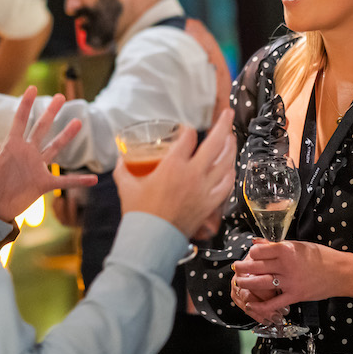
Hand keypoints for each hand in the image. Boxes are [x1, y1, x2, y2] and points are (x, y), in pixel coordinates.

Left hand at [0, 86, 95, 221]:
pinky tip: (93, 179)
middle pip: (41, 128)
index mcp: (12, 146)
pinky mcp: (43, 183)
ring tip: (78, 122)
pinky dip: (78, 180)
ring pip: (55, 147)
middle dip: (51, 113)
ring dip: (66, 136)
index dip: (26, 105)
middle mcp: (27, 152)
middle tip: (61, 97)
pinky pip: (64, 181)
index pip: (20, 121)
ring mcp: (37, 167)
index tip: (33, 87)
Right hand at [114, 109, 234, 237]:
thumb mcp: (126, 186)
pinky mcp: (210, 204)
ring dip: (231, 146)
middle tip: (228, 113)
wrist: (151, 240)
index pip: (188, 137)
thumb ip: (124, 168)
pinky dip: (230, 172)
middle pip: (216, 142)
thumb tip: (121, 157)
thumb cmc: (138, 213)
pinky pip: (227, 184)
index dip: (187, 129)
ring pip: (226, 162)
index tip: (184, 130)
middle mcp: (193, 173)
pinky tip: (230, 166)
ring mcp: (205, 189)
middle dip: (223, 124)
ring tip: (231, 136)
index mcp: (173, 165)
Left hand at [232, 239, 346, 323]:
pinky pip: (274, 303)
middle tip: (236, 267)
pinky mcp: (294, 296)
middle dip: (243, 267)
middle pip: (256, 267)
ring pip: (261, 283)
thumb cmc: (320, 255)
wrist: (340, 272)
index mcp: (286, 249)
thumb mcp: (298, 245)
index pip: (259, 251)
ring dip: (246, 283)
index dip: (251, 253)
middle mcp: (286, 265)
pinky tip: (251, 304)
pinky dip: (261, 305)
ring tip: (239, 282)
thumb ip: (275, 245)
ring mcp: (289, 282)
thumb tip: (256, 241)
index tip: (249, 254)